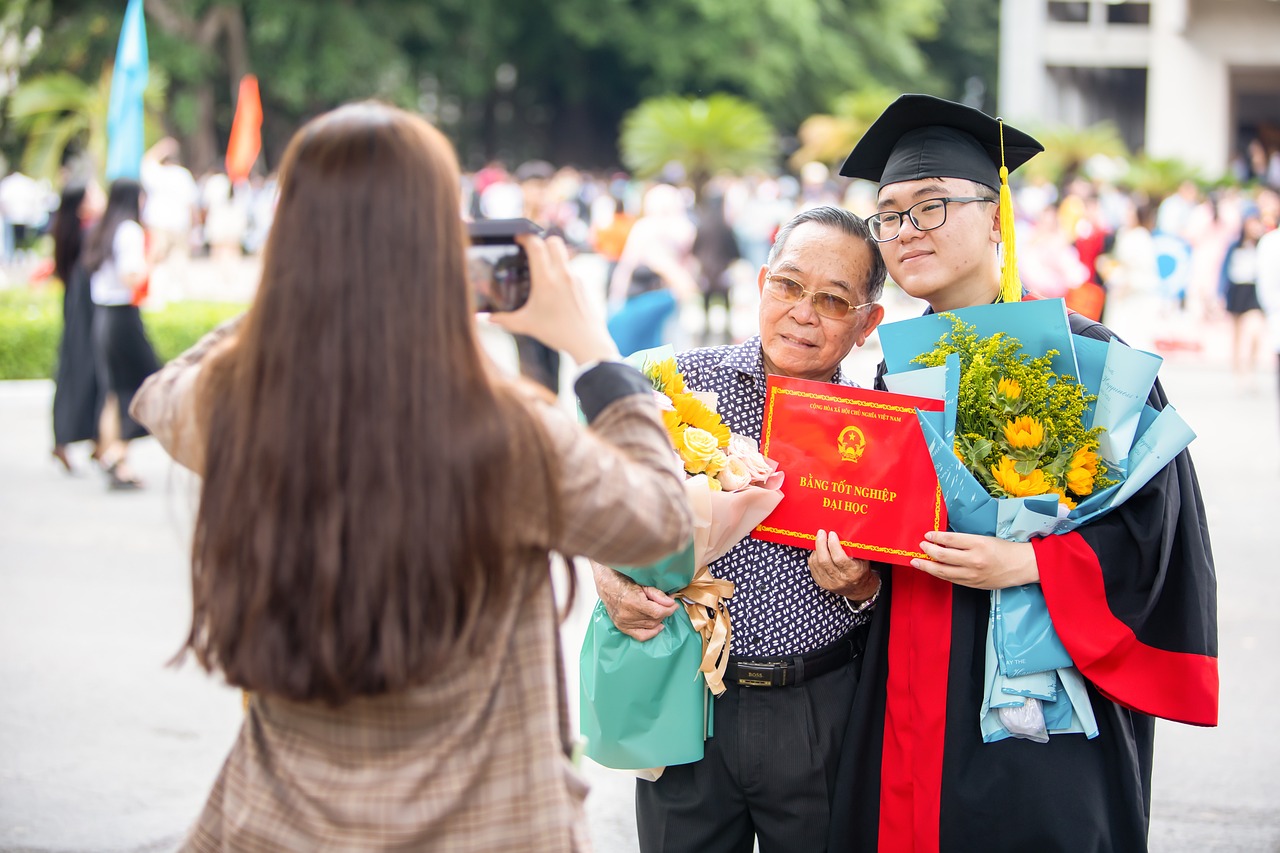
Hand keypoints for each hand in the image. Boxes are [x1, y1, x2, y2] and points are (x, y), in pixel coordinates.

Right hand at [488, 234, 619, 365]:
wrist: (587, 342)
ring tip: (542, 272)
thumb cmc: (556, 333)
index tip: (518, 239)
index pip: (536, 245)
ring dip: (552, 258)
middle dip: (542, 241)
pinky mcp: (584, 285)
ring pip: (563, 256)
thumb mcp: (526, 325)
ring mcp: (575, 278)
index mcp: (546, 280)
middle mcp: (562, 274)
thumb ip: (504, 320)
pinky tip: (555, 290)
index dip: (525, 237)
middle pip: (554, 241)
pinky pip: (570, 271)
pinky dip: (561, 274)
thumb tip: (486, 318)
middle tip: (532, 251)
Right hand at [592, 562, 678, 641]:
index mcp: (633, 602)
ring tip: (661, 611)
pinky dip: (651, 633)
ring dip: (659, 620)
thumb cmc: (624, 582)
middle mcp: (627, 615)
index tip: (675, 604)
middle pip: (655, 619)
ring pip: (650, 626)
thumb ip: (657, 594)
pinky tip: (659, 627)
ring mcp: (624, 622)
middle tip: (669, 605)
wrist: (606, 586)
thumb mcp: (642, 584)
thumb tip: (671, 602)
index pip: (657, 612)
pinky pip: (640, 636)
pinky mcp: (622, 627)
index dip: (669, 609)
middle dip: (665, 612)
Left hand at [808, 529, 878, 601]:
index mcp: (852, 573)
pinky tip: (818, 551)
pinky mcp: (821, 582)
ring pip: (816, 562)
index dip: (833, 545)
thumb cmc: (860, 570)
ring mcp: (829, 582)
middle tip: (821, 533)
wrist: (857, 589)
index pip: (839, 558)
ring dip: (816, 549)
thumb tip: (846, 532)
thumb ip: (855, 549)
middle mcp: (840, 579)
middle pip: (824, 560)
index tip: (832, 534)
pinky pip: (812, 567)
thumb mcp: (863, 559)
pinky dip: (814, 556)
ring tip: (820, 540)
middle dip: (821, 543)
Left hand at [910, 530, 1038, 589]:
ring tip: (917, 562)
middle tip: (921, 546)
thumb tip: (943, 541)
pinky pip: (952, 580)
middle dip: (928, 551)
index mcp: (978, 544)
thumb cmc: (1004, 550)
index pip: (950, 539)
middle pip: (943, 556)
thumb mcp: (984, 538)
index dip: (935, 537)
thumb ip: (964, 541)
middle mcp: (974, 560)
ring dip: (928, 566)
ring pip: (944, 571)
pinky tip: (933, 570)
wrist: (1022, 566)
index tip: (927, 535)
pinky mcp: (973, 584)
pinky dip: (940, 574)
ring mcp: (973, 574)